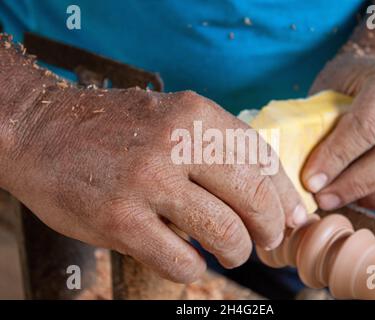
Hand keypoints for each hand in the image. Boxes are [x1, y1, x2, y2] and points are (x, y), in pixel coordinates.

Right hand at [1, 87, 304, 282]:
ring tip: (230, 251)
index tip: (294, 218)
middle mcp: (177, 143)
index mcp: (196, 114)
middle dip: (271, 229)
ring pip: (226, 235)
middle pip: (254, 199)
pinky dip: (195, 268)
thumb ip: (219, 150)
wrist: (44, 130)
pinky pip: (182, 261)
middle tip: (267, 241)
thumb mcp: (173, 117)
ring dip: (237, 251)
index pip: (264, 160)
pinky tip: (188, 258)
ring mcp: (147, 182)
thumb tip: (271, 196)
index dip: (286, 196)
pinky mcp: (120, 220)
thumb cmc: (117, 129)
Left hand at [303, 51, 374, 210]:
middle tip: (322, 197)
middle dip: (353, 183)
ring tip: (337, 200)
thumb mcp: (327, 91)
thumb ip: (317, 123)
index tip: (310, 181)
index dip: (337, 158)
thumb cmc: (346, 85)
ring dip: (372, 195)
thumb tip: (294, 167)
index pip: (367, 125)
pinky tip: (362, 198)